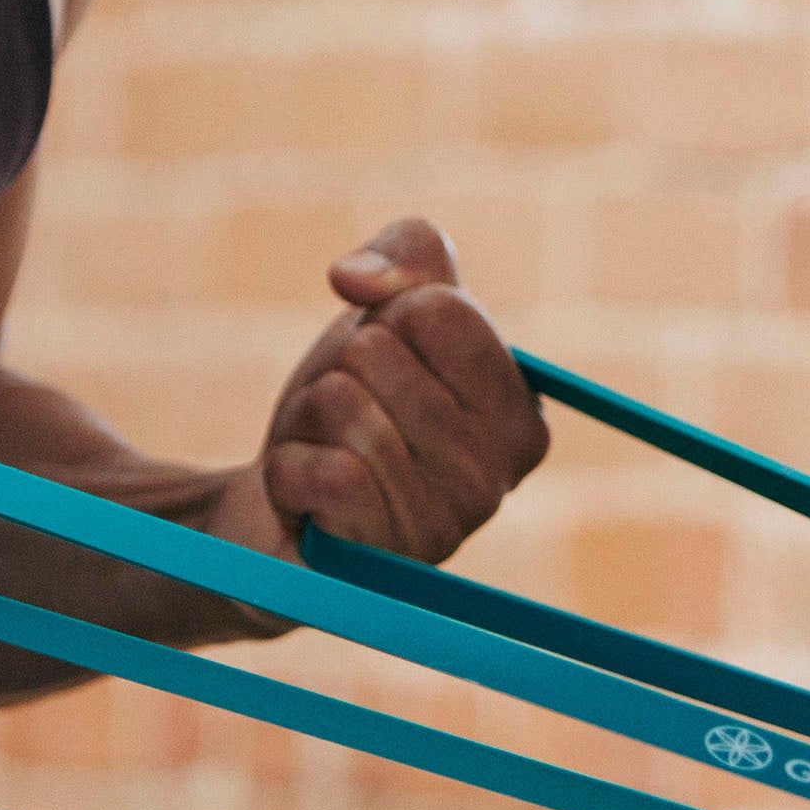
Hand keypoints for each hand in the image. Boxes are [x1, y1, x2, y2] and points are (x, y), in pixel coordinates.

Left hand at [216, 218, 547, 566]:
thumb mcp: (391, 310)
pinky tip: (307, 493)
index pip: (440, 310)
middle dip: (340, 369)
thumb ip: (409, 253)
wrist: (289, 497)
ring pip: (341, 404)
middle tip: (347, 414)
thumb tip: (357, 278)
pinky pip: (320, 468)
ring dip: (309, 416)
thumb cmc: (355, 401)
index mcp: (521, 415)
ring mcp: (443, 525)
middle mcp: (496, 475)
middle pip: (379, 352)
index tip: (389, 357)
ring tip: (327, 449)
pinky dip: (289, 466)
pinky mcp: (379, 556)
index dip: (388, 315)